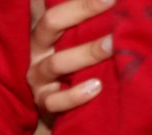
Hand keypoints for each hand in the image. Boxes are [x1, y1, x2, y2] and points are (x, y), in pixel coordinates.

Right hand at [29, 0, 113, 115]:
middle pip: (50, 25)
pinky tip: (96, 87)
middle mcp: (37, 53)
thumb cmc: (73, 69)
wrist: (60, 108)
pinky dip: (75, 95)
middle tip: (114, 6)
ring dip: (87, 53)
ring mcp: (38, 80)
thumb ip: (87, 28)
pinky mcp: (44, 104)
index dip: (82, 2)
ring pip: (56, 63)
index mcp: (44, 34)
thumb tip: (115, 5)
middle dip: (82, 11)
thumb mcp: (73, 45)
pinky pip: (55, 101)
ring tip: (113, 46)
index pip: (57, 9)